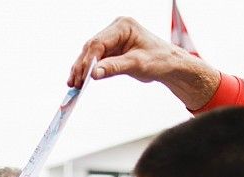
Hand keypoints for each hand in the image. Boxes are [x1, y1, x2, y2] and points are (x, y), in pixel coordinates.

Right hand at [68, 17, 219, 109]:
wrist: (170, 65)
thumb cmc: (159, 60)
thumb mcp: (137, 64)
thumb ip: (114, 68)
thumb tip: (94, 74)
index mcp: (123, 26)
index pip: (99, 42)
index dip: (89, 60)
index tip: (83, 76)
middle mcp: (116, 29)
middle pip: (92, 47)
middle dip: (82, 66)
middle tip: (74, 83)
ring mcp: (112, 39)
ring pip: (91, 54)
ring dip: (82, 69)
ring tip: (73, 84)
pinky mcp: (112, 49)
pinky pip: (96, 59)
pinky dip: (88, 70)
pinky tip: (79, 80)